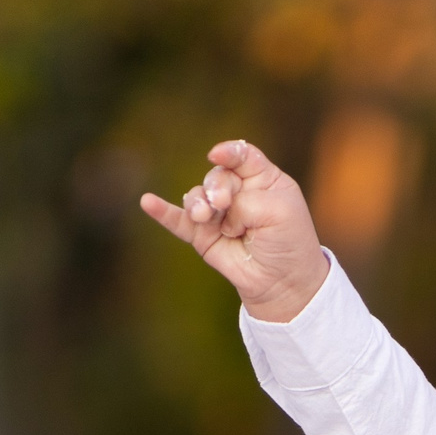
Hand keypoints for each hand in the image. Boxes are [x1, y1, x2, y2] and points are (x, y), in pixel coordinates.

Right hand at [139, 140, 330, 322]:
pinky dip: (162, 212)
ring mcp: (218, 213)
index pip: (241, 155)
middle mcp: (237, 191)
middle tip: (224, 204)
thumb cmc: (287, 242)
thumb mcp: (278, 212)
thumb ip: (245, 202)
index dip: (228, 152)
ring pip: (197, 196)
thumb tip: (215, 209)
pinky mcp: (201, 234)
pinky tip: (148, 202)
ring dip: (198, 204)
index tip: (217, 156)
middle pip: (217, 176)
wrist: (283, 281)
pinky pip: (177, 220)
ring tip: (204, 216)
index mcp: (262, 178)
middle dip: (218, 187)